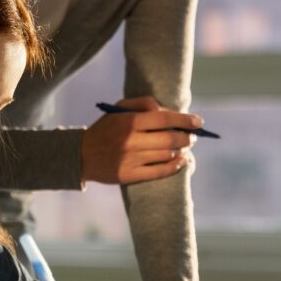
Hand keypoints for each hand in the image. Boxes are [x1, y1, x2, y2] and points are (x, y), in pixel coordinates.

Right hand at [81, 96, 200, 183]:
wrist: (81, 155)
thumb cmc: (106, 128)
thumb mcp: (120, 109)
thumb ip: (144, 105)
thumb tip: (169, 112)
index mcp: (129, 121)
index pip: (165, 119)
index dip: (186, 120)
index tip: (199, 122)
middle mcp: (131, 141)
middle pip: (170, 139)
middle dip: (187, 137)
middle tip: (192, 137)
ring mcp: (131, 160)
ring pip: (167, 155)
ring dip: (181, 151)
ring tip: (184, 147)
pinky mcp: (129, 175)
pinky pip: (160, 172)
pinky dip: (175, 166)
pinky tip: (181, 162)